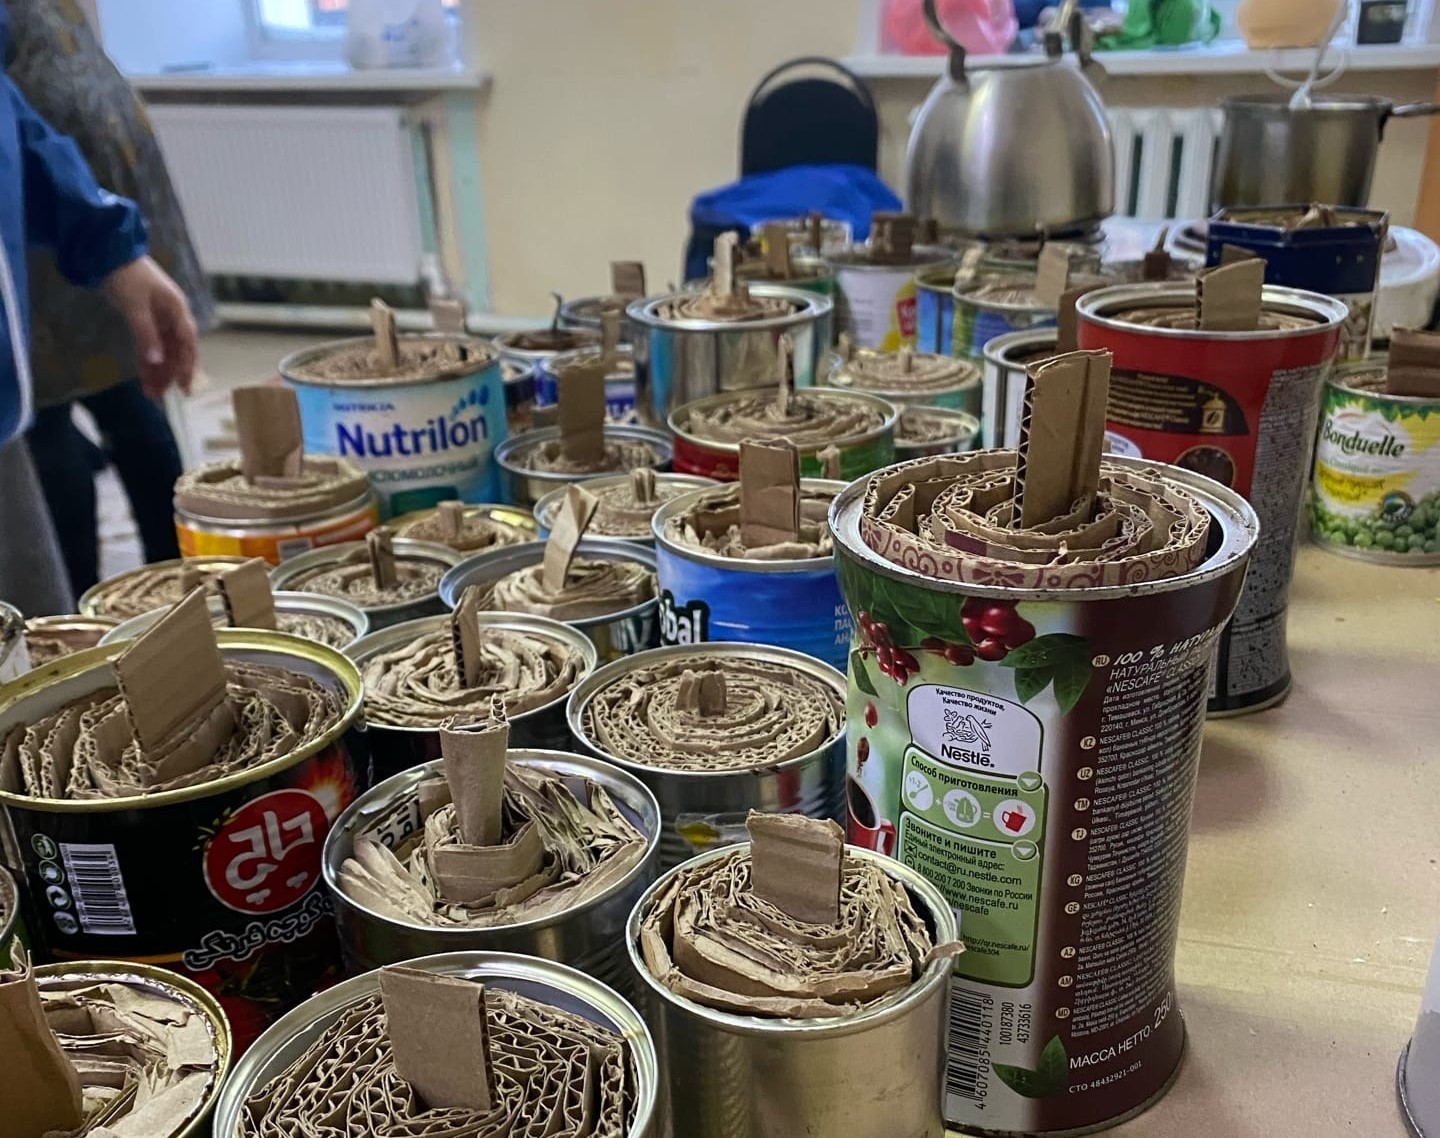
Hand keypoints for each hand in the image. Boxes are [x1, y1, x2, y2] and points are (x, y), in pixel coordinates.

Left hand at [101, 256, 197, 396]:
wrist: (108, 253)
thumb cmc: (127, 276)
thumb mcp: (135, 306)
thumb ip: (146, 334)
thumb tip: (157, 361)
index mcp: (176, 309)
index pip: (187, 343)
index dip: (188, 365)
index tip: (185, 386)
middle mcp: (172, 316)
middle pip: (177, 350)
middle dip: (171, 373)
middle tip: (164, 395)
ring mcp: (159, 318)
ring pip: (163, 350)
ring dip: (159, 370)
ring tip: (152, 392)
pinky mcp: (144, 319)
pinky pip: (150, 345)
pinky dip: (147, 360)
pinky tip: (145, 376)